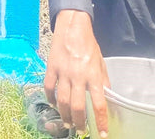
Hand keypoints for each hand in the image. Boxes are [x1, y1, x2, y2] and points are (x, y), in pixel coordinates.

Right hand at [44, 9, 109, 136]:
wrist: (72, 26)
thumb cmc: (89, 44)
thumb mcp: (101, 62)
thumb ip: (103, 80)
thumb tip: (106, 97)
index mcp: (93, 76)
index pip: (99, 104)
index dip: (101, 122)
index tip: (102, 134)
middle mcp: (78, 76)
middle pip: (77, 106)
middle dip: (79, 122)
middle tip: (81, 130)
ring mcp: (63, 72)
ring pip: (62, 100)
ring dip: (65, 115)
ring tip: (68, 123)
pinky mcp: (51, 67)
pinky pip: (48, 87)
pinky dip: (50, 98)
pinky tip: (53, 104)